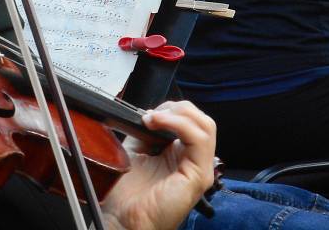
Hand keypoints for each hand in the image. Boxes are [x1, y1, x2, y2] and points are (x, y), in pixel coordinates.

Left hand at [101, 101, 216, 229]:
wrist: (122, 219)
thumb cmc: (128, 193)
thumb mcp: (137, 149)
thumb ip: (148, 130)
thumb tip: (150, 113)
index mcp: (183, 155)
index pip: (192, 121)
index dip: (171, 109)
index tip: (148, 114)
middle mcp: (195, 162)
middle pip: (202, 120)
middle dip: (177, 108)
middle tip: (153, 115)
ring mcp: (200, 169)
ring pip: (206, 126)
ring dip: (178, 114)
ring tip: (156, 118)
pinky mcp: (199, 176)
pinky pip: (200, 139)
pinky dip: (180, 124)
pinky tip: (160, 122)